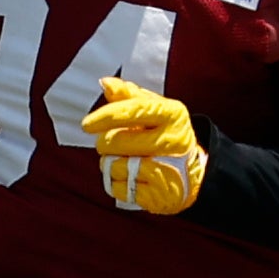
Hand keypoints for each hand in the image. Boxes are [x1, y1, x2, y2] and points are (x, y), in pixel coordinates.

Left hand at [82, 76, 208, 214]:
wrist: (191, 174)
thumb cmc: (164, 136)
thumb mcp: (154, 111)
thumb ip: (128, 96)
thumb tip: (105, 83)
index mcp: (173, 114)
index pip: (135, 110)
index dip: (107, 116)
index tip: (87, 124)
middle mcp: (174, 140)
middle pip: (118, 141)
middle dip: (106, 145)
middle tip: (113, 145)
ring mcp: (168, 169)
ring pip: (115, 165)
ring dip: (111, 164)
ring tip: (124, 161)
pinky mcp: (159, 195)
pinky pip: (120, 187)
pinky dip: (117, 183)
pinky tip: (131, 178)